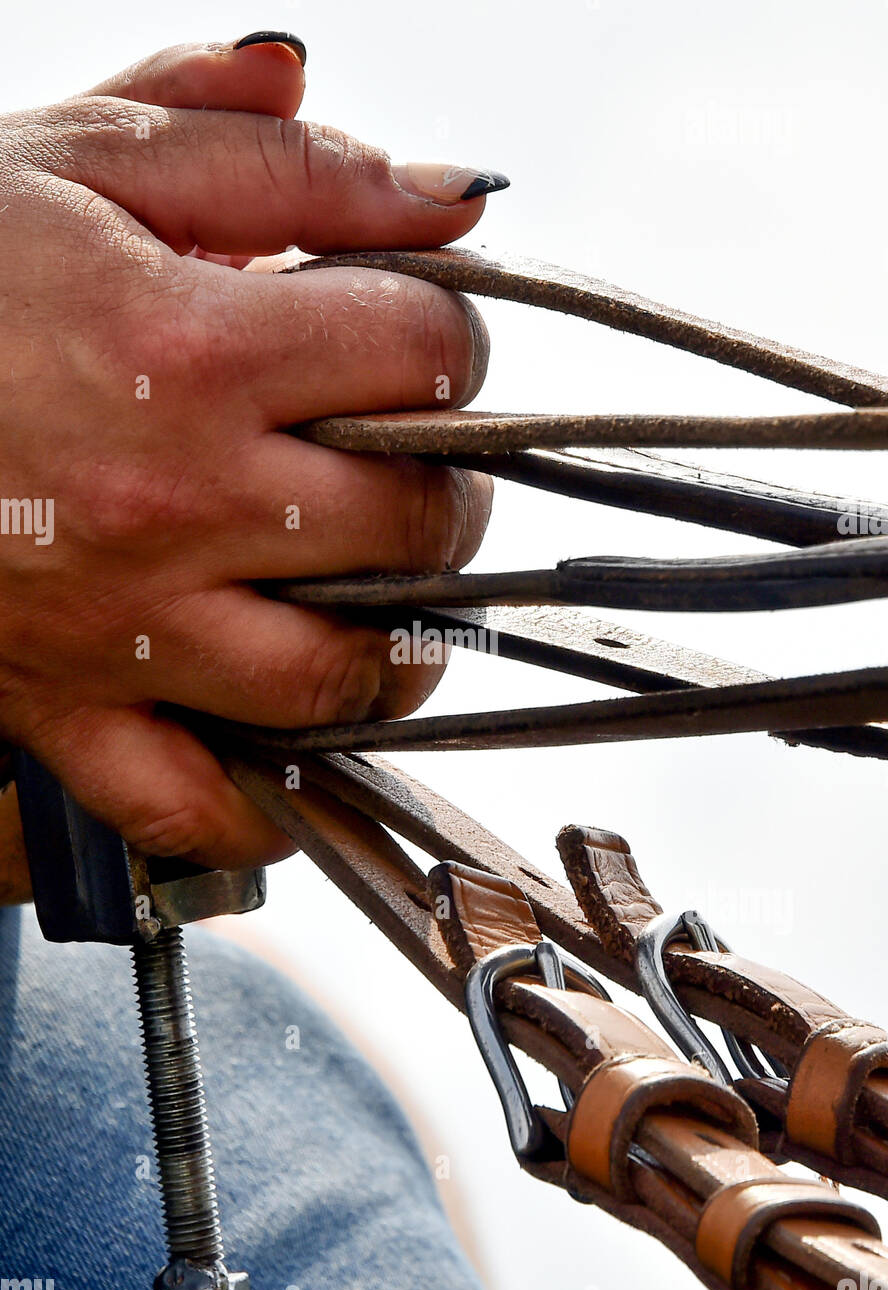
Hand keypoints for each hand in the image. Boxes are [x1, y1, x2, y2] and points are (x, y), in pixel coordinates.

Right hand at [0, 34, 501, 869]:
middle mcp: (174, 501)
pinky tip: (290, 757)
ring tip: (383, 599)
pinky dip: (258, 805)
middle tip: (417, 463)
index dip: (451, 336)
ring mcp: (125, 624)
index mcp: (191, 352)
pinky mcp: (64, 706)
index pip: (424, 354)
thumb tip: (446, 196)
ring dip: (395, 645)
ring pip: (337, 678)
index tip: (424, 338)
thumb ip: (277, 163)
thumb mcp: (87, 163)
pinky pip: (190, 804)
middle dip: (446, 484)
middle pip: (413, 521)